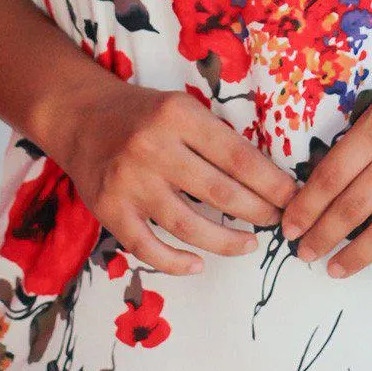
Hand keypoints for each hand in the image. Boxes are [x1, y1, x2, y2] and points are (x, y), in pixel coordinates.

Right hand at [63, 79, 297, 277]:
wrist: (78, 116)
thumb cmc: (142, 114)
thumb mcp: (181, 108)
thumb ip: (215, 138)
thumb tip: (267, 178)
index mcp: (178, 116)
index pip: (238, 157)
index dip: (271, 183)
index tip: (293, 198)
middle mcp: (152, 148)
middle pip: (220, 193)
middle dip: (259, 212)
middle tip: (279, 222)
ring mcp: (128, 182)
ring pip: (188, 226)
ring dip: (226, 242)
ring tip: (249, 244)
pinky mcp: (108, 209)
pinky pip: (147, 247)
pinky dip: (176, 262)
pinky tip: (198, 263)